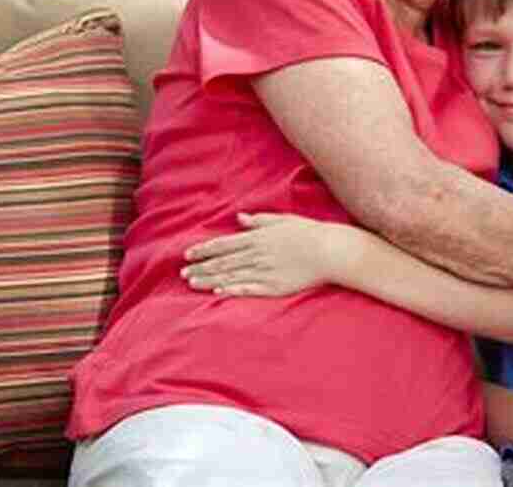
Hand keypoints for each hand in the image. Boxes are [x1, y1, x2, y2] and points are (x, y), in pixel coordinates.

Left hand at [181, 213, 352, 296]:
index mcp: (257, 238)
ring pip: (231, 276)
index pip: (224, 245)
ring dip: (210, 280)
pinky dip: (232, 290)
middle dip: (201, 267)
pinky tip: (218, 293)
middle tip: (183, 274)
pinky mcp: (274, 286)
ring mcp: (265, 271)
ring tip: (193, 284)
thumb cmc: (307, 233)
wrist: (330, 251)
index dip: (204, 250)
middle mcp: (257, 254)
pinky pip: (249, 289)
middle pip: (223, 262)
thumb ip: (258, 221)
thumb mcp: (281, 220)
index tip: (188, 255)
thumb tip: (240, 218)